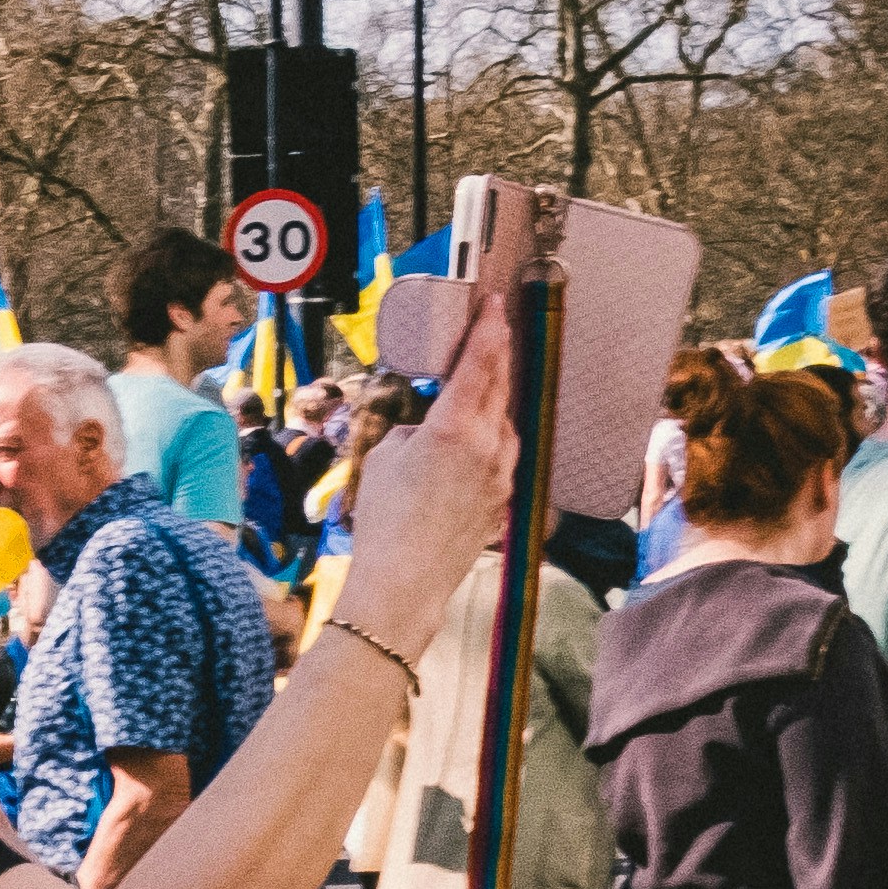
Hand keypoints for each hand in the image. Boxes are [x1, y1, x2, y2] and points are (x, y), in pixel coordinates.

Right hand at [328, 309, 516, 642]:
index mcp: (455, 428)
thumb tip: (425, 433)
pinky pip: (502, 454)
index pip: (480, 363)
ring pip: (504, 420)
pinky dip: (491, 437)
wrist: (405, 583)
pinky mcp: (502, 498)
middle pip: (499, 385)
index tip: (494, 305)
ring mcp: (501, 474)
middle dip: (497, 353)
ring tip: (479, 385)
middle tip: (494, 328)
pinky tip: (475, 440)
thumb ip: (411, 432)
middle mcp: (488, 446)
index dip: (489, 328)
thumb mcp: (383, 460)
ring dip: (494, 398)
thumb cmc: (385, 522)